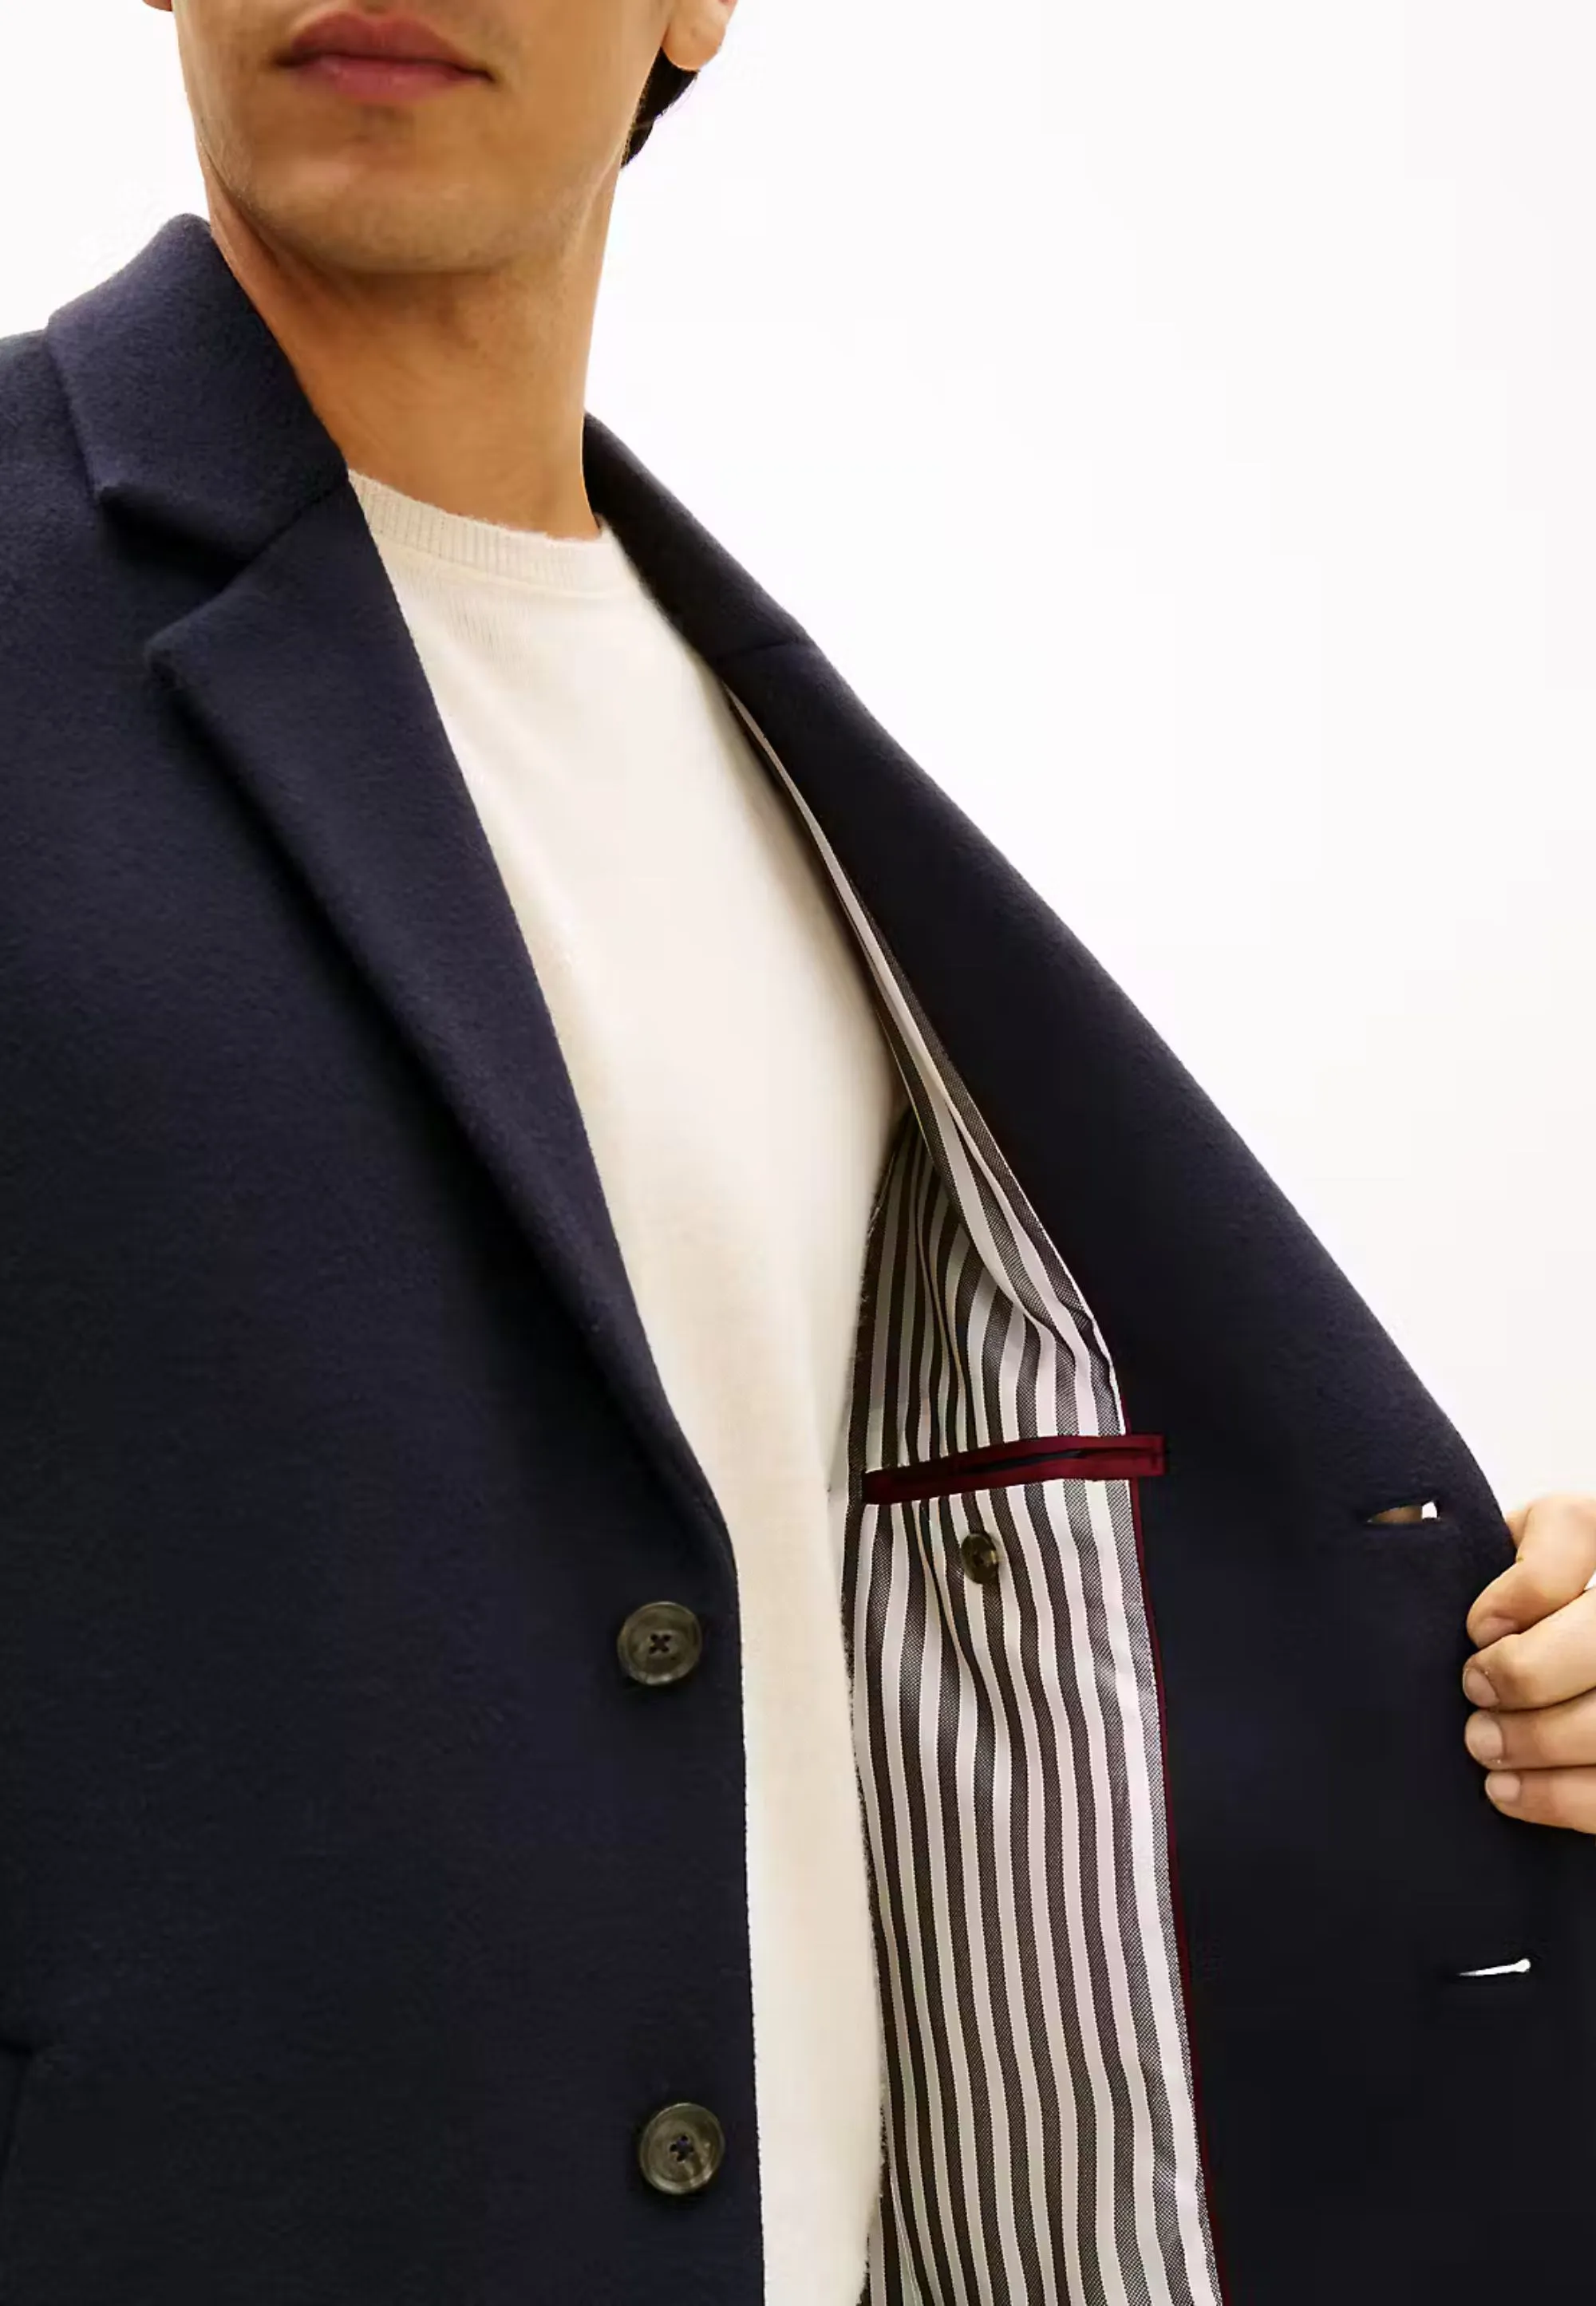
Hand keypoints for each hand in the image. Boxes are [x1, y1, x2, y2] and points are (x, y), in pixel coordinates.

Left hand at [1461, 1494, 1595, 1831]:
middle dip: (1528, 1674)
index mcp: (1592, 1531)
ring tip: (1483, 1746)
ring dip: (1540, 1741)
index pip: (1578, 1529)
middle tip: (1474, 1693)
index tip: (1476, 1628)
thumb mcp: (1478, 1563)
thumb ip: (1447, 1546)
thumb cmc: (1494, 1619)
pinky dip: (1559, 1797)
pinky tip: (1507, 1789)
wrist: (1538, 1682)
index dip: (1527, 1586)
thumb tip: (1386, 1521)